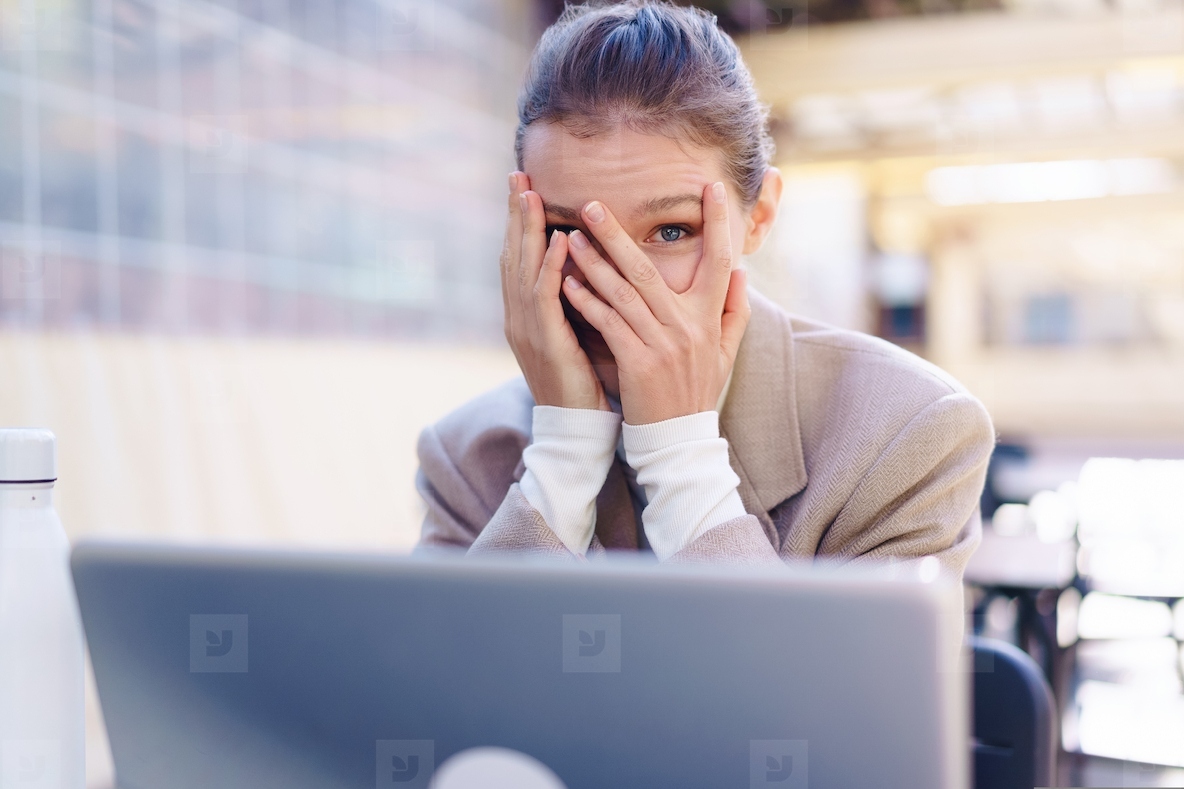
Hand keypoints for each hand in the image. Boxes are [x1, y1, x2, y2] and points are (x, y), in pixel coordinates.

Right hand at [500, 172, 610, 411]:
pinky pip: (546, 297)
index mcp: (524, 315)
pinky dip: (550, 266)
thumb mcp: (571, 335)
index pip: (518, 259)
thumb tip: (579, 271)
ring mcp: (528, 329)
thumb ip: (569, 303)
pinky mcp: (546, 342)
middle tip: (517, 176)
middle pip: (512, 255)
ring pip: (523, 269)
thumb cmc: (581, 383)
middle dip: (515, 215)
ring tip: (532, 194)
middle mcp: (519, 317)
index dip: (519, 223)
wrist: (575, 427)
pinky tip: (561, 240)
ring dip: (528, 230)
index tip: (523, 188)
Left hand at [560, 181, 750, 424]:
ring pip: (624, 292)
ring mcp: (662, 344)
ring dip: (594, 262)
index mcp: (709, 319)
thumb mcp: (725, 353)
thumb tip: (742, 272)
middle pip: (651, 269)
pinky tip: (566, 282)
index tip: (708, 187)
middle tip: (594, 204)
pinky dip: (587, 301)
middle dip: (619, 234)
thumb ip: (734, 312)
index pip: (719, 262)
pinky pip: (609, 323)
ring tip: (570, 237)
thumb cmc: (696, 393)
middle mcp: (688, 327)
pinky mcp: (638, 362)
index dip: (716, 224)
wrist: (678, 439)